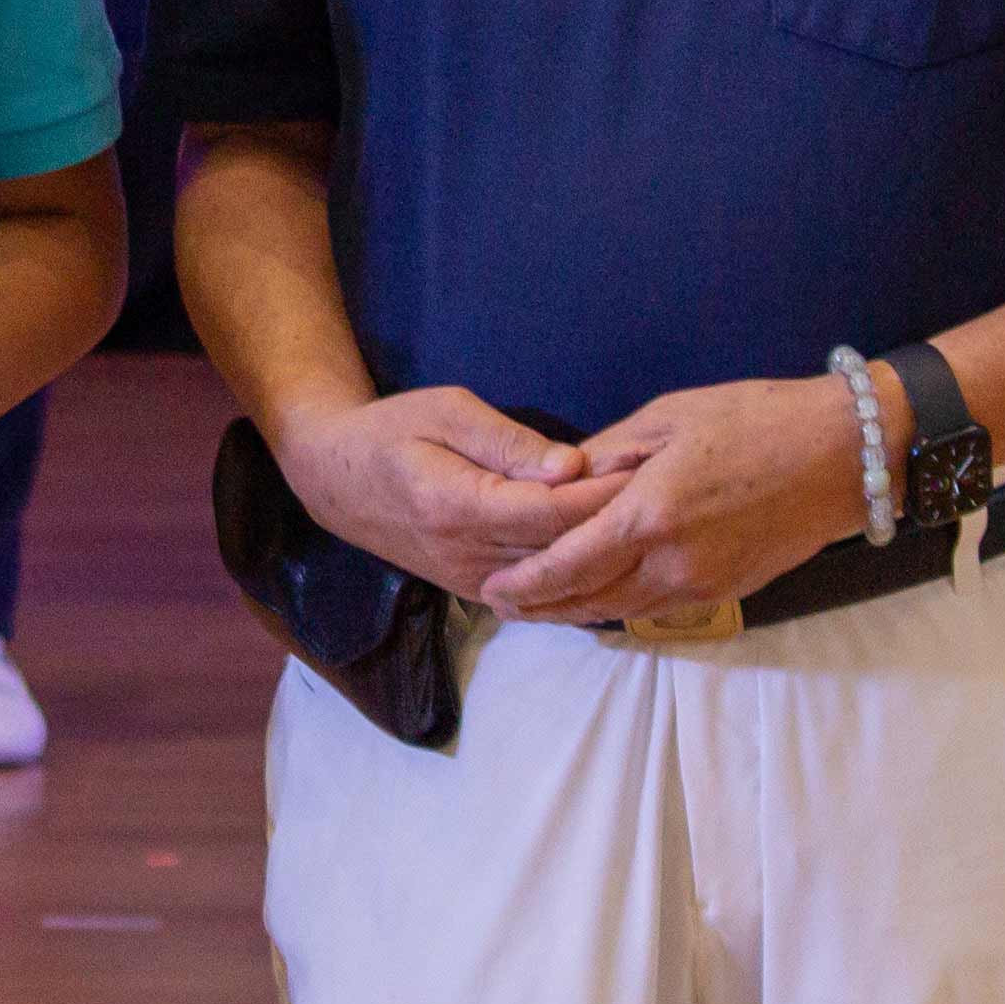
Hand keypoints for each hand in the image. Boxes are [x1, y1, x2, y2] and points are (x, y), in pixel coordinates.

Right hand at [264, 387, 619, 603]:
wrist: (334, 480)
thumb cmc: (391, 430)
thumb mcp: (444, 412)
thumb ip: (508, 442)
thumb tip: (571, 467)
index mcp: (459, 507)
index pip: (553, 512)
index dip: (605, 493)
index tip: (649, 467)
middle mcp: (469, 557)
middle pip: (563, 548)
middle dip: (618, 521)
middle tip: (669, 489)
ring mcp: (473, 582)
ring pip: (558, 576)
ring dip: (605, 548)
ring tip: (654, 515)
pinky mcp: (478, 592)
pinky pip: (543, 588)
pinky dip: (579, 569)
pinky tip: (614, 546)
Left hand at [477, 373, 871, 627]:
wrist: (844, 456)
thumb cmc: (755, 421)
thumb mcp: (667, 419)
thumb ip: (608, 456)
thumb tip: (562, 479)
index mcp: (651, 515)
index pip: (569, 565)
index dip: (527, 585)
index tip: (492, 592)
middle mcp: (675, 562)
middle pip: (591, 600)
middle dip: (542, 607)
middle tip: (503, 607)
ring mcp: (705, 582)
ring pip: (625, 610)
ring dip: (578, 611)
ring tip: (540, 607)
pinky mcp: (729, 589)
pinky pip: (659, 606)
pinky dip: (621, 604)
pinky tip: (600, 594)